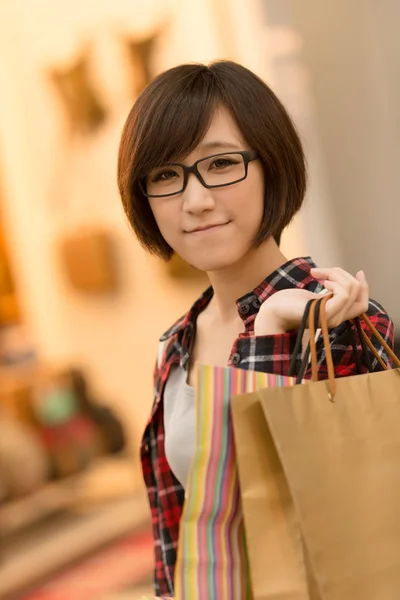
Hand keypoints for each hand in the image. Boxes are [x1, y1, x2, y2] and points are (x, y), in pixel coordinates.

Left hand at [254, 268, 368, 334]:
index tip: (359, 272)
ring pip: (351, 290)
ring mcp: (331, 318)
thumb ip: (327, 293)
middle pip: (358, 294)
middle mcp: (336, 319)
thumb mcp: (311, 296)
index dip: (364, 288)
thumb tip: (338, 278)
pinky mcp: (324, 313)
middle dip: (344, 275)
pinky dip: (335, 281)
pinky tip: (321, 281)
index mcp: (334, 315)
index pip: (361, 305)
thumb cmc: (286, 303)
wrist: (271, 312)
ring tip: (318, 274)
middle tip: (322, 271)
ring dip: (336, 274)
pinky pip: (343, 294)